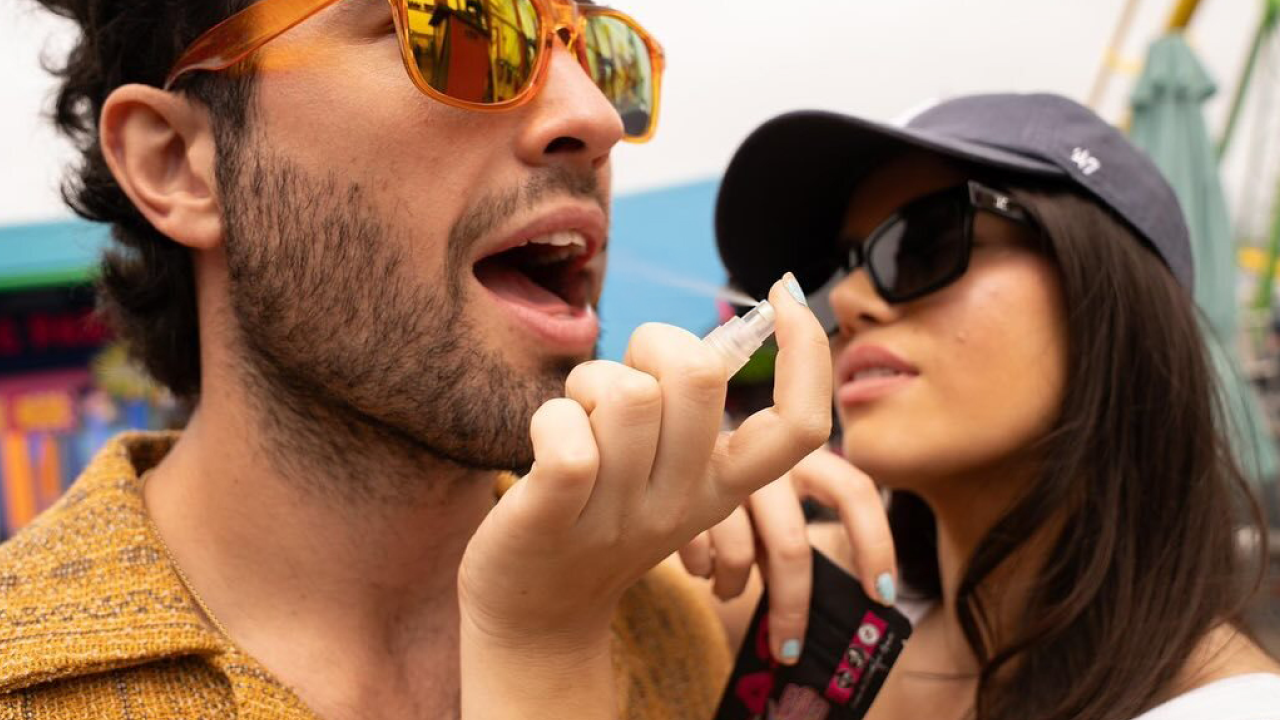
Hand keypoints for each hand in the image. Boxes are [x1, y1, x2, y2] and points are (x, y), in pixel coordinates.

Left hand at [458, 276, 830, 718]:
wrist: (535, 616)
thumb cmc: (597, 512)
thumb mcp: (663, 469)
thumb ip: (688, 404)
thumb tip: (731, 330)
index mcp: (722, 486)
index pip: (799, 426)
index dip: (807, 351)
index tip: (784, 292)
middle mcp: (684, 502)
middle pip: (698, 374)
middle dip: (652, 345)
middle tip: (620, 387)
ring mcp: (622, 513)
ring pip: (627, 393)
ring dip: (589, 384)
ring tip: (577, 423)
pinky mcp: (557, 515)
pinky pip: (568, 436)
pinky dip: (549, 419)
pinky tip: (544, 446)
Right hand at [680, 448, 896, 664]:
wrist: (655, 460)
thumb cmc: (733, 503)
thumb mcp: (772, 510)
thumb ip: (794, 541)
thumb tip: (827, 615)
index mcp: (801, 458)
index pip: (853, 490)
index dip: (874, 543)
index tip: (883, 596)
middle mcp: (763, 459)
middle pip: (790, 544)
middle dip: (793, 608)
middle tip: (790, 650)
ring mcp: (718, 474)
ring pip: (738, 555)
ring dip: (735, 589)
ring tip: (728, 589)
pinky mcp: (675, 492)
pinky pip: (698, 557)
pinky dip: (701, 572)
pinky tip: (699, 565)